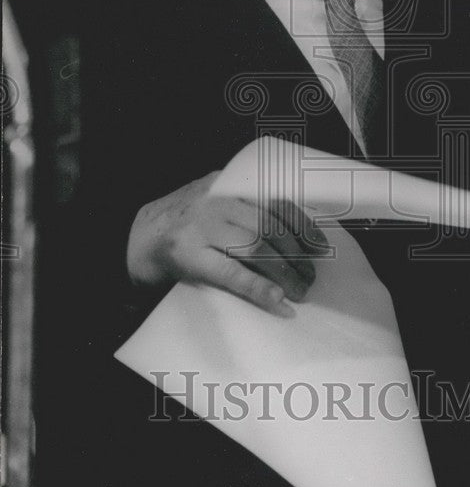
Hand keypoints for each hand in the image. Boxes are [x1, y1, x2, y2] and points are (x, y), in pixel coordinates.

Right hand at [126, 172, 327, 316]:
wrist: (133, 239)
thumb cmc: (182, 225)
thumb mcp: (212, 203)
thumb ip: (244, 207)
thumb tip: (294, 229)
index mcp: (226, 185)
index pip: (275, 200)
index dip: (303, 225)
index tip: (320, 246)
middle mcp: (216, 201)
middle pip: (270, 226)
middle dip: (297, 254)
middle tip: (310, 276)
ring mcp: (202, 228)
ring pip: (257, 248)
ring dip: (285, 273)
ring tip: (299, 291)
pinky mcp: (189, 256)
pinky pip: (233, 274)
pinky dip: (259, 289)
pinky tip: (277, 302)